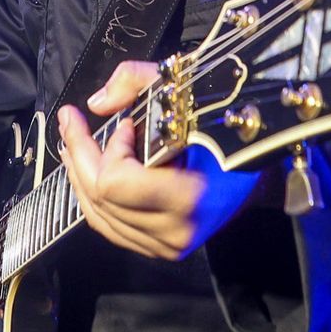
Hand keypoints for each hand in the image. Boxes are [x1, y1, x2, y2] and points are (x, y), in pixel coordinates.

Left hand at [58, 61, 254, 260]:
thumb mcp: (187, 87)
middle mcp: (175, 231)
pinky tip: (87, 173)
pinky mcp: (160, 249)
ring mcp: (167, 245)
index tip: (126, 123)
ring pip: (98, 215)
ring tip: (72, 144)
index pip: (115, 182)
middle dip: (79, 154)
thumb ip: (135, 82)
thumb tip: (97, 104)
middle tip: (70, 122)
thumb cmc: (228, 126)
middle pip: (99, 198)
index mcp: (189, 198)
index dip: (109, 149)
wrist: (260, 171)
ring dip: (80, 176)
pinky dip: (94, 199)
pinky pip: (110, 227)